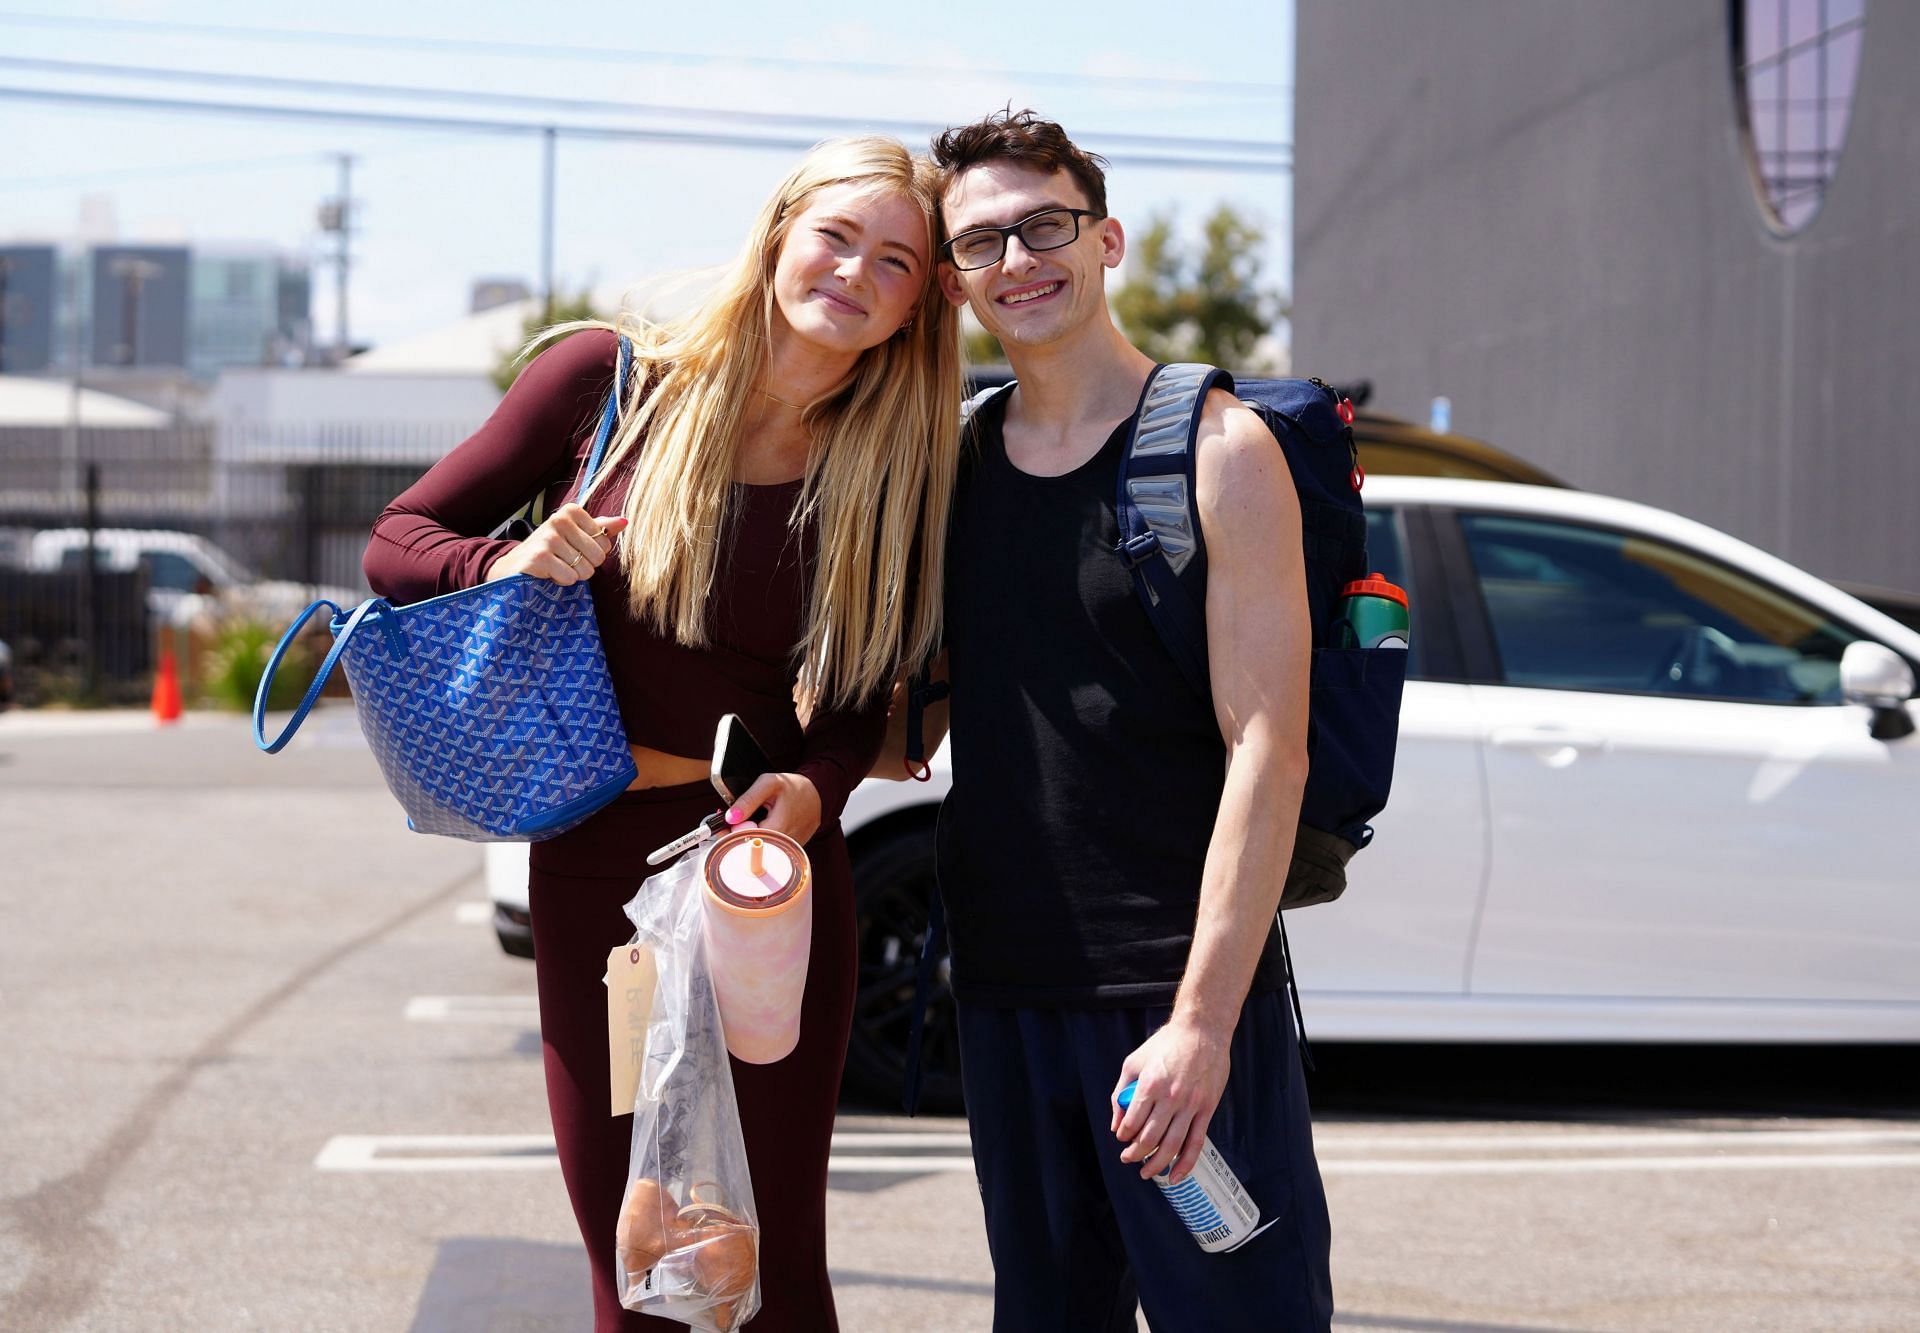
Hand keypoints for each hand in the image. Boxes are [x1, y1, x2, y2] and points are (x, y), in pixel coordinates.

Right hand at [486, 503, 627, 584]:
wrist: (515, 565)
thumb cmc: (551, 550)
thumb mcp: (576, 535)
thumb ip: (601, 528)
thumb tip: (625, 521)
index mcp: (572, 511)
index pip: (605, 542)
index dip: (593, 553)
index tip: (574, 549)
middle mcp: (559, 519)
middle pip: (598, 556)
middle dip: (584, 565)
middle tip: (565, 560)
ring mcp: (548, 538)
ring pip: (585, 570)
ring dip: (572, 574)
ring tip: (555, 566)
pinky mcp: (539, 557)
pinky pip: (570, 578)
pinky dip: (561, 581)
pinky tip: (548, 573)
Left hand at [725, 771, 821, 844]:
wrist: (818, 796)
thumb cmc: (794, 788)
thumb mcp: (769, 783)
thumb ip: (748, 799)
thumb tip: (730, 817)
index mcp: (777, 829)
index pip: (743, 842)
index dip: (728, 834)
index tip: (722, 826)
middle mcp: (783, 845)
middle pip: (748, 848)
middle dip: (735, 835)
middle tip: (733, 820)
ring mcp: (786, 851)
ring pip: (758, 849)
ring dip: (748, 837)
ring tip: (750, 821)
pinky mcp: (787, 852)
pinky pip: (767, 849)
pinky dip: (759, 839)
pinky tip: (761, 827)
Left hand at [1110, 1017, 1231, 1184]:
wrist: (1203, 1031)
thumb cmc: (1166, 1044)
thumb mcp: (1134, 1062)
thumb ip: (1121, 1092)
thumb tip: (1115, 1124)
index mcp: (1150, 1084)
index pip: (1132, 1122)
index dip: (1124, 1135)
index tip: (1122, 1139)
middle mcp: (1170, 1097)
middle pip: (1150, 1138)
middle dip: (1135, 1154)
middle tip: (1128, 1159)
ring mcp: (1191, 1105)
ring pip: (1172, 1145)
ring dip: (1157, 1164)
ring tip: (1146, 1172)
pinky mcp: (1207, 1109)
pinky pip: (1196, 1143)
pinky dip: (1185, 1163)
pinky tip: (1175, 1175)